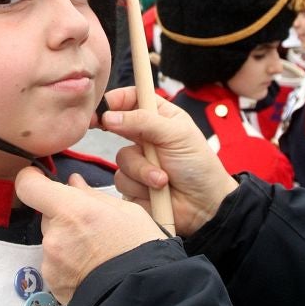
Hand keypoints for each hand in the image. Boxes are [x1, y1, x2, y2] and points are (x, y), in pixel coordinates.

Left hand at [14, 169, 165, 303]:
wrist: (144, 293)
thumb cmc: (141, 250)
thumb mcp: (126, 211)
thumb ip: (92, 195)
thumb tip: (73, 183)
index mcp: (72, 210)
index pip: (29, 186)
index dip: (31, 180)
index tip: (38, 179)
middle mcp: (55, 236)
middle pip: (46, 215)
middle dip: (62, 217)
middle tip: (90, 226)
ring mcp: (51, 262)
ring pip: (51, 241)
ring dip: (65, 241)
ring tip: (95, 252)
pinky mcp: (52, 282)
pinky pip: (54, 263)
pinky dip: (67, 263)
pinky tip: (90, 269)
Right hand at [96, 86, 237, 236]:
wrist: (204, 206)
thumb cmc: (198, 165)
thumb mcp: (176, 135)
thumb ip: (143, 121)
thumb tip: (109, 116)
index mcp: (159, 117)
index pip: (132, 98)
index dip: (115, 100)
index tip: (101, 106)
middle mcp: (145, 136)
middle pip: (116, 124)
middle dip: (110, 129)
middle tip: (100, 124)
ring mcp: (138, 160)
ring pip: (121, 158)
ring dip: (141, 169)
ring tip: (163, 178)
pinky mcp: (132, 183)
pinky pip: (122, 180)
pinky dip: (140, 186)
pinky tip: (157, 190)